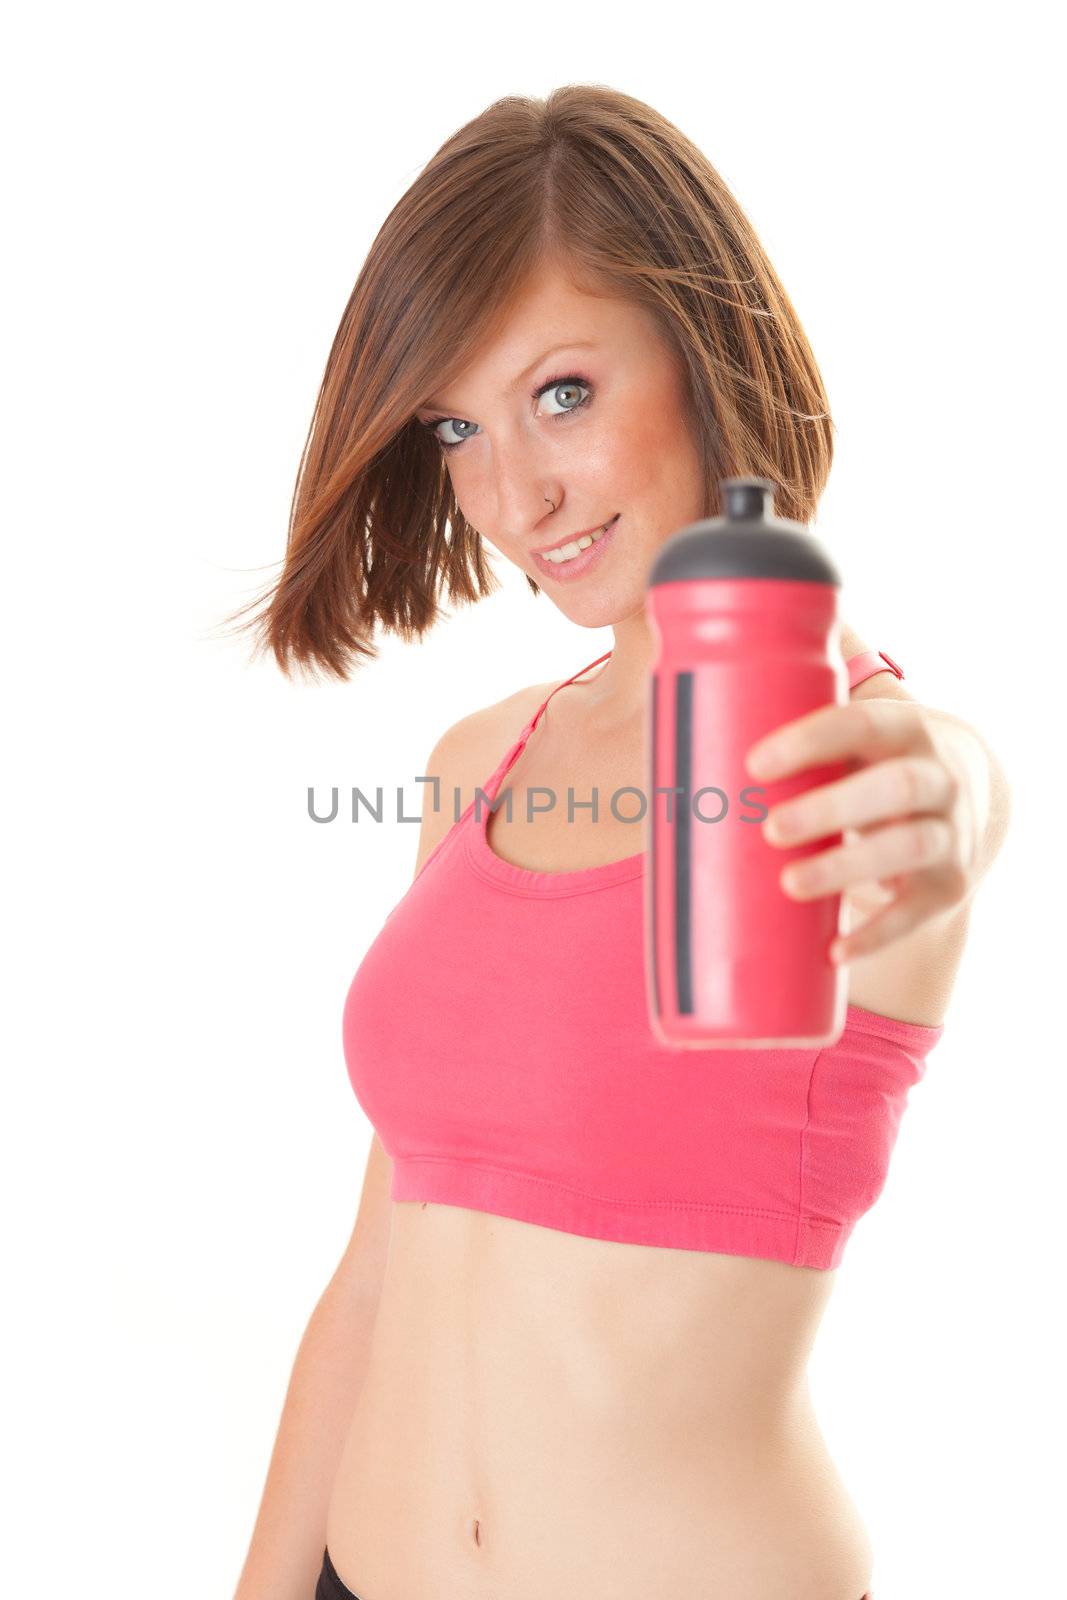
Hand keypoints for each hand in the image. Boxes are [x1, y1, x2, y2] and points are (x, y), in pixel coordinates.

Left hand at [745, 700, 978, 964]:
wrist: (965, 798)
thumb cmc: (870, 764)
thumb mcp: (851, 738)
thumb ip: (789, 722)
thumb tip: (680, 710)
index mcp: (903, 730)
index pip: (862, 724)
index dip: (810, 742)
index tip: (753, 765)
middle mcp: (938, 778)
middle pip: (897, 787)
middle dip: (833, 808)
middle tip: (770, 829)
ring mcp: (950, 834)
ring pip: (909, 847)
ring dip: (848, 866)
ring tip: (790, 884)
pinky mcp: (948, 886)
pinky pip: (915, 913)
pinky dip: (876, 934)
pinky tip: (835, 950)